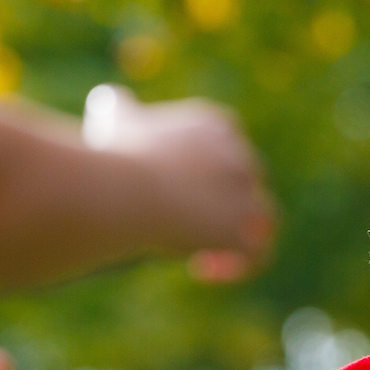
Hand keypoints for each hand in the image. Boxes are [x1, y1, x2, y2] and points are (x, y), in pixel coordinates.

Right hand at [82, 85, 274, 280]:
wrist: (127, 188)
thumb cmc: (117, 155)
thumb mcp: (113, 120)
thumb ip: (116, 106)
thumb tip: (107, 99)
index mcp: (217, 126)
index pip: (226, 150)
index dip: (206, 175)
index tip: (174, 195)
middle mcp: (241, 155)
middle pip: (244, 185)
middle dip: (217, 208)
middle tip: (180, 226)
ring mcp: (246, 194)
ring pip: (262, 218)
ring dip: (236, 236)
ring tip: (203, 253)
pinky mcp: (243, 231)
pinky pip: (257, 255)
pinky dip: (238, 266)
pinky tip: (202, 269)